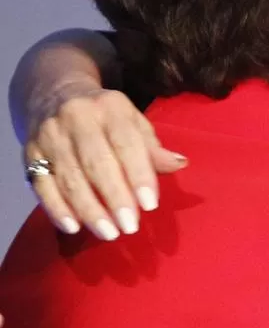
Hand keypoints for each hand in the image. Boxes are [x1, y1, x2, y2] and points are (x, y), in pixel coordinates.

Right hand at [25, 86, 186, 238]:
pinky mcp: (29, 152)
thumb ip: (152, 147)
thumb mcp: (133, 123)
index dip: (139, 175)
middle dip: (114, 197)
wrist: (53, 95)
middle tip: (130, 226)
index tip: (150, 205)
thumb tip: (179, 163)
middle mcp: (76, 117)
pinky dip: (57, 208)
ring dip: (89, 210)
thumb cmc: (105, 118)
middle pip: (96, 162)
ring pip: (69, 177)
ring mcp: (49, 135)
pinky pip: (41, 184)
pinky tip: (74, 227)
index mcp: (110, 107)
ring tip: (109, 233)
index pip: (126, 143)